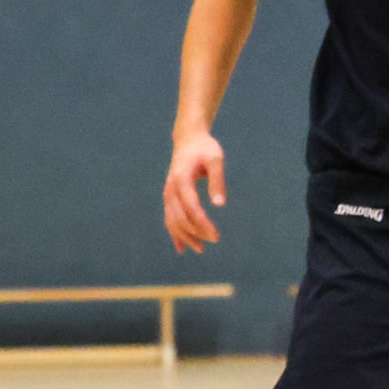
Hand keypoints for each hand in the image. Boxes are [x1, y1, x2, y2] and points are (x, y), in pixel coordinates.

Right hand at [164, 130, 227, 252]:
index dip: (202, 224)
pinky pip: (169, 218)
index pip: (191, 207)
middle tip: (215, 240)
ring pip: (172, 221)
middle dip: (196, 232)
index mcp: (181, 179)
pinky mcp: (169, 197)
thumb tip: (220, 205)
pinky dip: (175, 233)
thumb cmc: (204, 148)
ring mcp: (168, 193)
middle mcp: (171, 189)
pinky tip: (182, 248)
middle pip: (180, 217)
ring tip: (201, 249)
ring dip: (185, 237)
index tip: (216, 235)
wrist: (188, 139)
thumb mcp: (216, 159)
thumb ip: (217, 180)